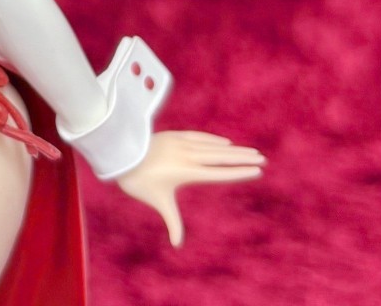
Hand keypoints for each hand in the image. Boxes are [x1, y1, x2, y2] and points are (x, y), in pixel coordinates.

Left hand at [116, 131, 265, 246]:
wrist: (119, 153)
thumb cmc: (139, 180)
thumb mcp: (158, 201)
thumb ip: (172, 222)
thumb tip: (177, 245)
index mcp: (186, 171)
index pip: (218, 172)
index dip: (238, 171)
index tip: (256, 170)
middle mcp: (187, 155)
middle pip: (220, 156)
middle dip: (242, 158)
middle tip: (261, 159)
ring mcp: (180, 143)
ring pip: (212, 145)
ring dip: (232, 148)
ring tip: (249, 151)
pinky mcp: (173, 134)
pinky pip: (198, 136)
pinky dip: (213, 139)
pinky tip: (225, 142)